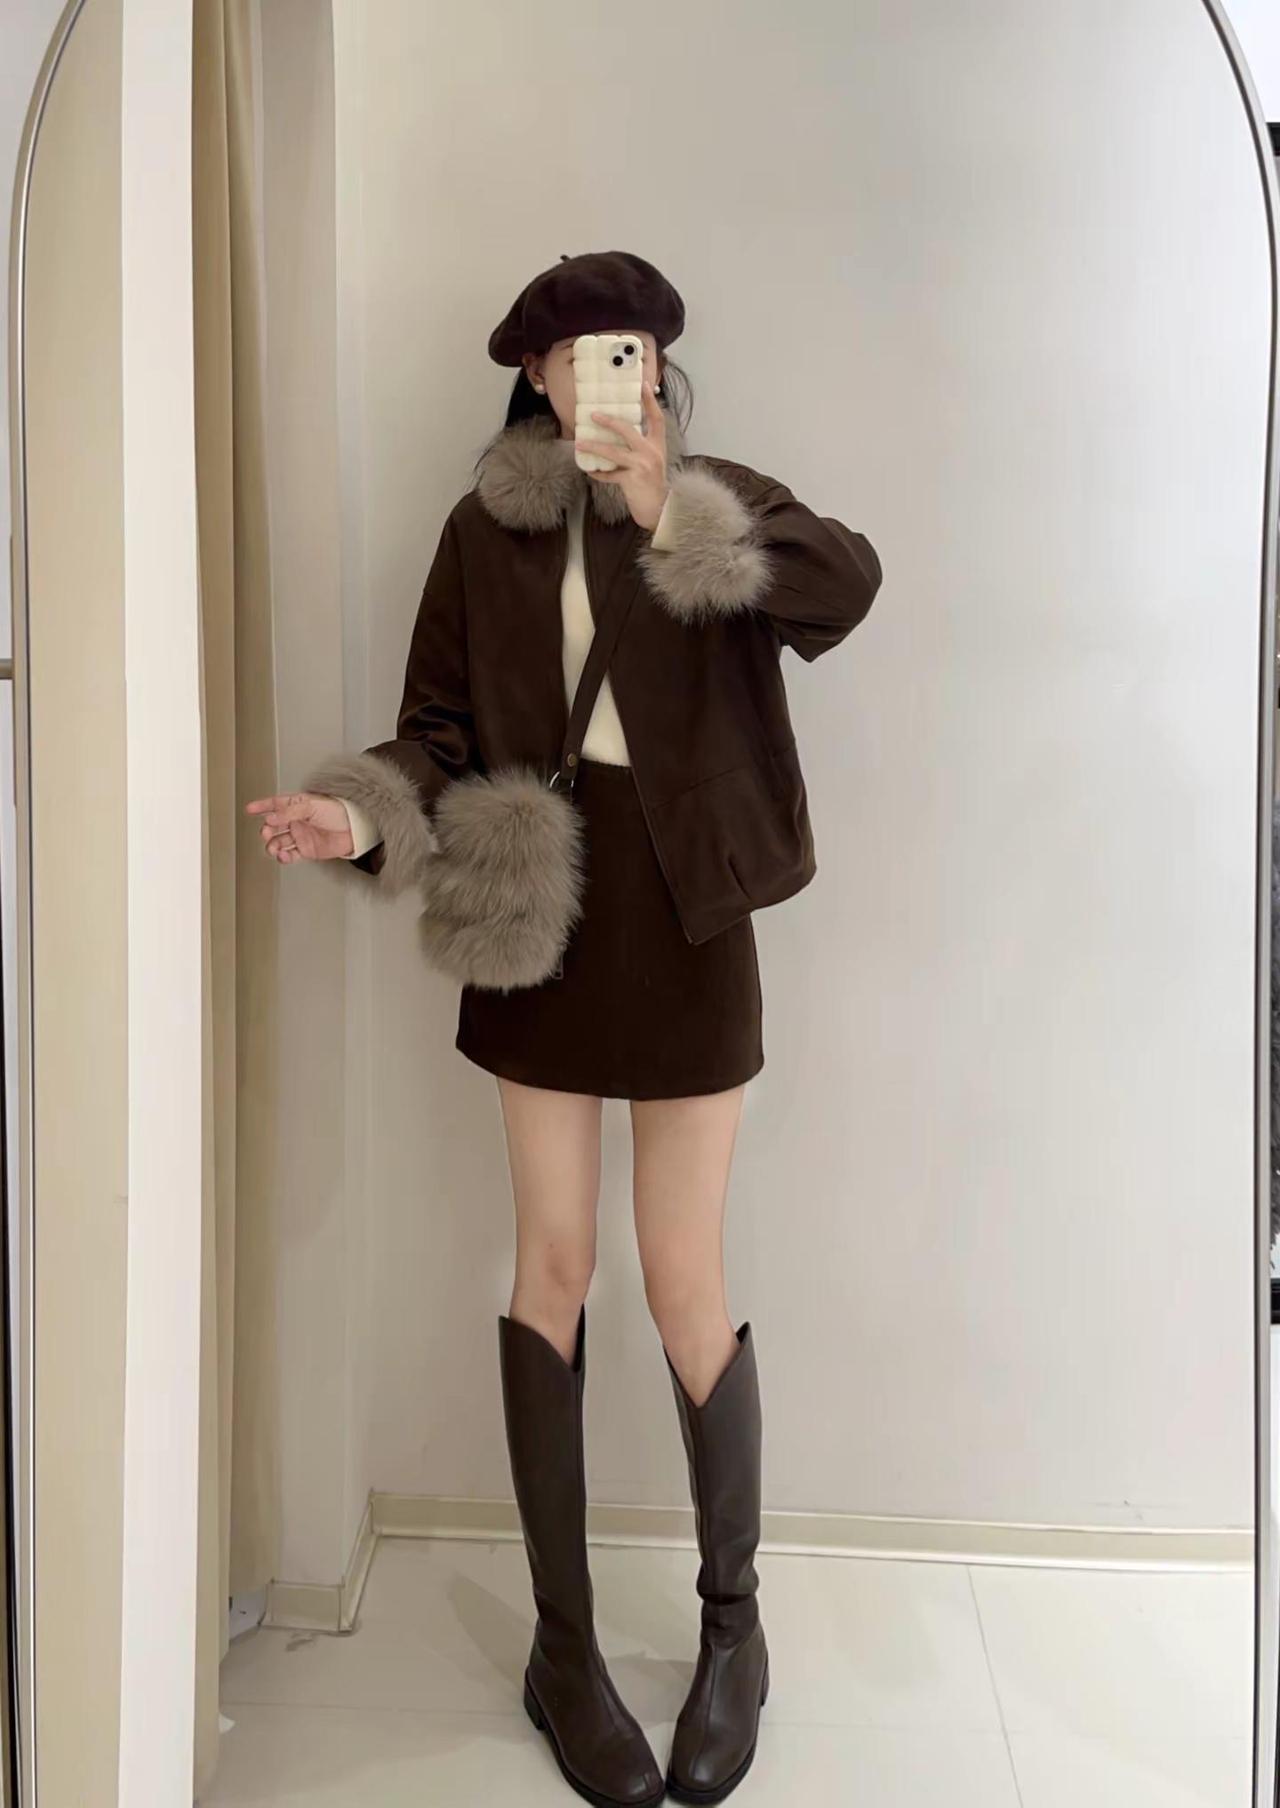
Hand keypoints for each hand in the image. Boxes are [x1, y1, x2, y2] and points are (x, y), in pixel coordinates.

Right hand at [244, 790, 356, 862]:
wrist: (356, 830)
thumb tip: (270, 817)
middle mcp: (297, 820)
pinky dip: (284, 857)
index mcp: (297, 805)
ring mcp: (301, 836)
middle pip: (274, 826)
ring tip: (274, 848)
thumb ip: (289, 812)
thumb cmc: (339, 811)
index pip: (275, 804)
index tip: (249, 809)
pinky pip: (290, 855)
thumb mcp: (311, 806)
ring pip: (279, 842)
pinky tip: (282, 856)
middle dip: (267, 830)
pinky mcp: (307, 850)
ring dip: (273, 845)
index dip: (262, 806)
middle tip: (267, 833)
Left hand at [575, 378, 669, 531]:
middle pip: (629, 430)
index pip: (656, 418)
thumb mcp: (653, 461)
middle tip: (593, 414)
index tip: (643, 385)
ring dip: (595, 446)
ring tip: (580, 443)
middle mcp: (652, 452)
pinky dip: (599, 473)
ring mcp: (642, 466)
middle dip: (610, 421)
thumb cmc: (653, 484)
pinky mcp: (632, 480)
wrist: (660, 509)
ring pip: (614, 452)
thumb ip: (641, 446)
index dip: (650, 401)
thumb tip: (620, 432)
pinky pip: (610, 475)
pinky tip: (589, 470)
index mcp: (658, 445)